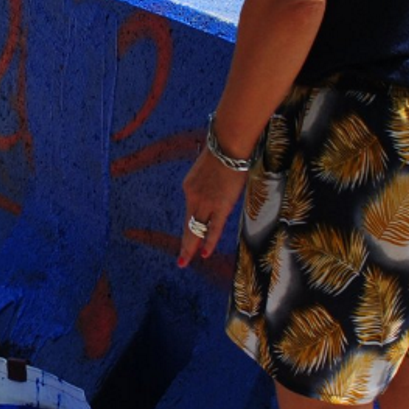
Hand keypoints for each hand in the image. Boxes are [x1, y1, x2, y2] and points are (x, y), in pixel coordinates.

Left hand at [177, 147, 248, 267]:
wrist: (228, 145)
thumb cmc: (222, 152)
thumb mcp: (207, 168)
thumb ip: (207, 182)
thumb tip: (213, 186)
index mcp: (189, 187)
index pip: (190, 211)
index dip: (192, 224)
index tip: (191, 234)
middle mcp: (193, 197)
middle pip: (188, 226)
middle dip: (184, 245)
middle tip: (180, 261)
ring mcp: (205, 203)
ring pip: (196, 230)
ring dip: (190, 248)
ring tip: (184, 262)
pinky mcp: (220, 206)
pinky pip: (213, 229)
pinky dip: (208, 243)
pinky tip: (203, 254)